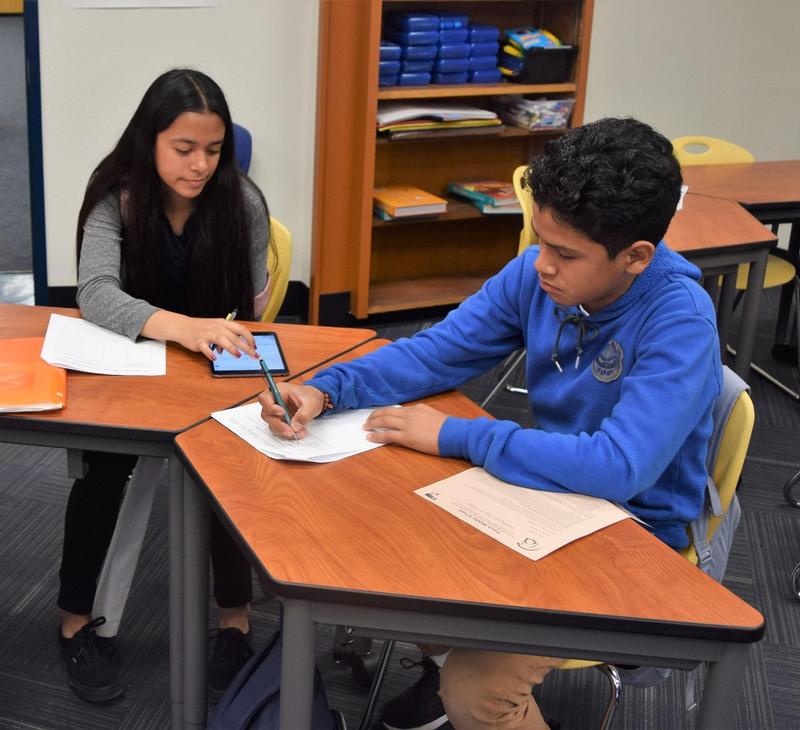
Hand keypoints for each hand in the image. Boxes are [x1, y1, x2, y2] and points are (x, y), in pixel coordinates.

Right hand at [141, 311, 257, 360]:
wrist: (182, 326)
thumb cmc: (201, 328)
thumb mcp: (216, 328)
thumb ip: (227, 337)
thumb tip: (235, 350)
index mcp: (223, 323)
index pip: (240, 329)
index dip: (250, 338)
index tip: (255, 346)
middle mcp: (217, 327)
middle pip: (235, 337)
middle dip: (246, 347)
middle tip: (254, 355)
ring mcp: (207, 334)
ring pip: (222, 340)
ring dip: (231, 348)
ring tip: (238, 356)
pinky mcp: (198, 341)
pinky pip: (205, 348)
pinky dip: (210, 353)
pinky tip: (215, 358)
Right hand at [258, 383, 324, 438]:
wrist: (315, 402)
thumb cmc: (311, 397)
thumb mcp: (311, 404)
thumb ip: (303, 414)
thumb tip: (294, 426)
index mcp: (279, 391)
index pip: (264, 398)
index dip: (270, 407)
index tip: (282, 413)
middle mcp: (274, 401)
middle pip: (266, 414)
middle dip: (278, 425)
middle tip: (290, 431)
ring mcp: (275, 413)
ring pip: (272, 424)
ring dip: (284, 431)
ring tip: (299, 432)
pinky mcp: (280, 421)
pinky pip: (278, 430)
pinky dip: (287, 433)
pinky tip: (299, 432)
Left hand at [362, 404, 446, 455]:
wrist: (454, 433)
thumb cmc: (449, 427)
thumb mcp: (434, 416)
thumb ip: (423, 417)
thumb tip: (418, 421)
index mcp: (417, 408)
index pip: (397, 409)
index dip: (386, 412)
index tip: (380, 414)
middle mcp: (410, 414)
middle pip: (387, 412)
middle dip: (375, 415)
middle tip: (368, 419)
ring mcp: (407, 425)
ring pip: (384, 421)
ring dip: (372, 423)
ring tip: (365, 426)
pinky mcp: (406, 437)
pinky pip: (387, 435)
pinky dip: (376, 435)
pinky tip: (370, 437)